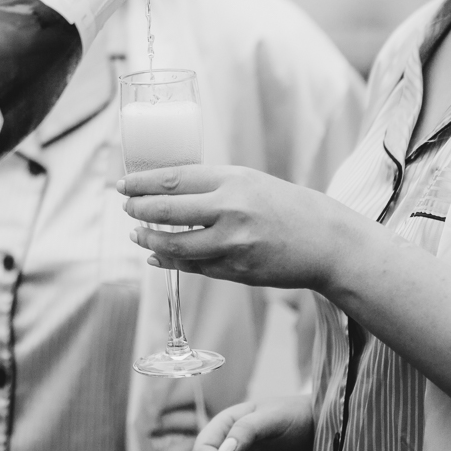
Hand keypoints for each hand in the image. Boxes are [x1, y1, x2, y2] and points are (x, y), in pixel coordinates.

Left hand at [120, 165, 361, 290]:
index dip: (141, 183)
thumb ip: (212, 185)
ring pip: (175, 244)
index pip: (173, 179)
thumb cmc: (287, 206)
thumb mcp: (250, 182)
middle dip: (138, 209)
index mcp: (233, 180)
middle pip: (166, 210)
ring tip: (136, 233)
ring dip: (149, 238)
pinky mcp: (236, 271)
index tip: (123, 185)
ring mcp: (233, 243)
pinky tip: (157, 255)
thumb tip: (166, 190)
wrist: (327, 242)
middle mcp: (230, 210)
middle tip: (126, 208)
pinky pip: (193, 267)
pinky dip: (169, 260)